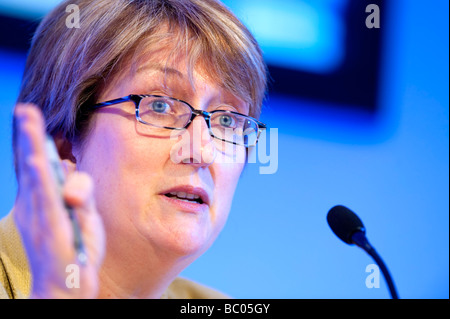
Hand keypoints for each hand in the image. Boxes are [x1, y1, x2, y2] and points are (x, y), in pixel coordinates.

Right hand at [13, 103, 104, 297]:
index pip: (36, 165)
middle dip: (29, 136)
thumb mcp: (82, 214)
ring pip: (37, 178)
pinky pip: (47, 201)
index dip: (32, 140)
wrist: (66, 287)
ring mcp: (42, 218)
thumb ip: (79, 190)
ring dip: (32, 149)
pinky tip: (38, 162)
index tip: (30, 114)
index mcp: (42, 201)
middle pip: (32, 166)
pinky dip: (42, 180)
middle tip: (26, 109)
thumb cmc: (74, 248)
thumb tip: (68, 165)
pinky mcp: (52, 230)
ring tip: (28, 123)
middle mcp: (36, 206)